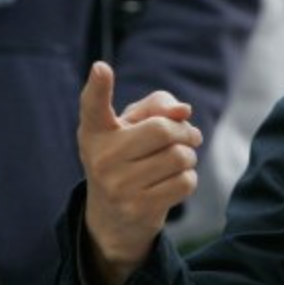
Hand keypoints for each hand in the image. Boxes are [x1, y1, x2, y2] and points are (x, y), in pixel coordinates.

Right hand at [77, 61, 202, 284]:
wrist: (114, 216)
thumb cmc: (130, 157)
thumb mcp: (134, 128)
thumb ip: (158, 107)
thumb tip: (183, 110)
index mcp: (95, 132)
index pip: (94, 106)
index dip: (99, 87)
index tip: (102, 68)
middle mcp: (101, 158)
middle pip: (164, 130)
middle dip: (185, 131)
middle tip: (188, 135)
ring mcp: (118, 186)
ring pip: (180, 157)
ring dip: (189, 156)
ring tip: (178, 160)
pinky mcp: (138, 208)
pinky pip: (185, 182)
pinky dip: (188, 178)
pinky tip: (173, 182)